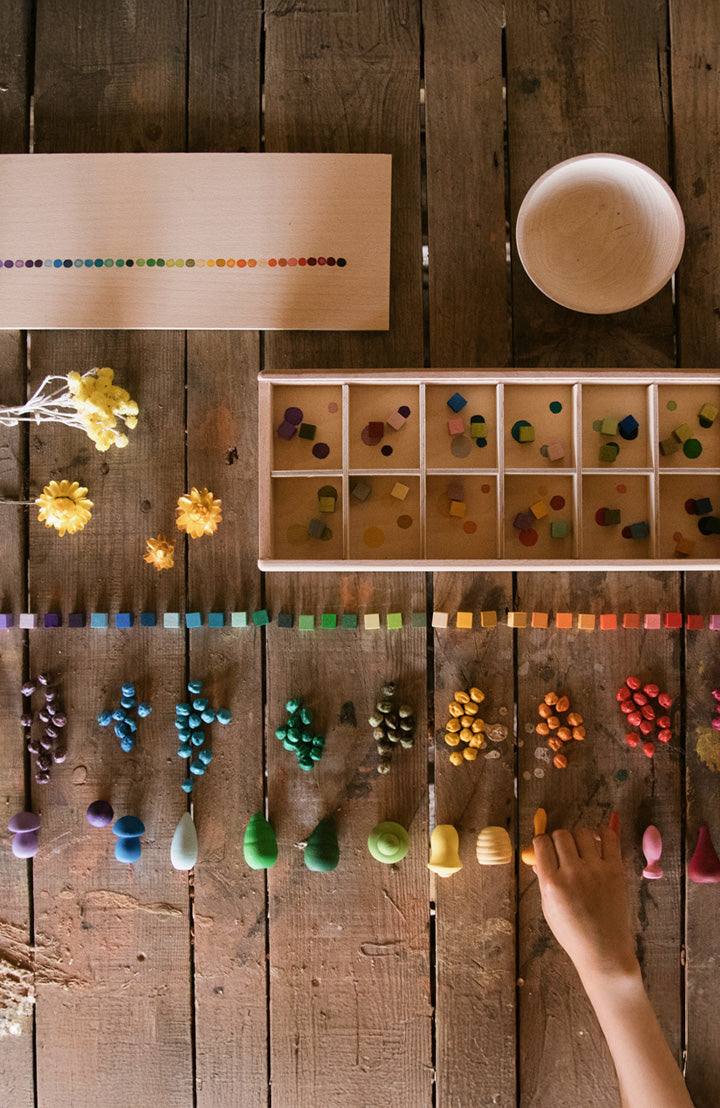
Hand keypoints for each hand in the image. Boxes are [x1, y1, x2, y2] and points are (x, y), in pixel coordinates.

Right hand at [533, 825, 638, 985]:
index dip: (541, 842)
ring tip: (580, 848)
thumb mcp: (549, 909)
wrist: (604, 951)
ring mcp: (595, 871)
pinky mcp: (615, 871)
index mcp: (552, 884)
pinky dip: (602, 833)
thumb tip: (538, 858)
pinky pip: (609, 838)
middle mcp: (572, 873)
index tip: (544, 847)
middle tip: (562, 850)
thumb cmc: (573, 934)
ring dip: (577, 837)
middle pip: (561, 835)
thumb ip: (543, 881)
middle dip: (558, 839)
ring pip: (582, 833)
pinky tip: (597, 840)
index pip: (541, 843)